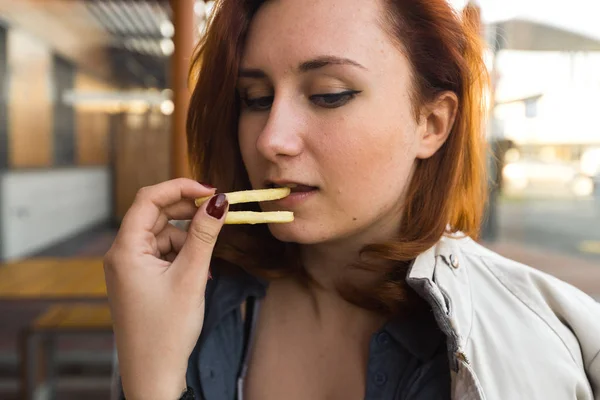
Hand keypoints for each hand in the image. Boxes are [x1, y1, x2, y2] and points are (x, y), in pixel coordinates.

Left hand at [104, 178, 227, 399]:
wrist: (153, 375)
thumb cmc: (167, 330)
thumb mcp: (191, 277)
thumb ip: (204, 235)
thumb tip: (219, 201)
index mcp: (125, 249)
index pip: (149, 199)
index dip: (180, 188)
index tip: (211, 190)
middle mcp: (122, 254)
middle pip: (156, 215)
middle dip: (188, 213)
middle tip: (218, 214)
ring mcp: (129, 268)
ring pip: (163, 235)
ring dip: (188, 241)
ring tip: (206, 266)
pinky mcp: (139, 280)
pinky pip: (163, 254)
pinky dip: (183, 257)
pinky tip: (198, 275)